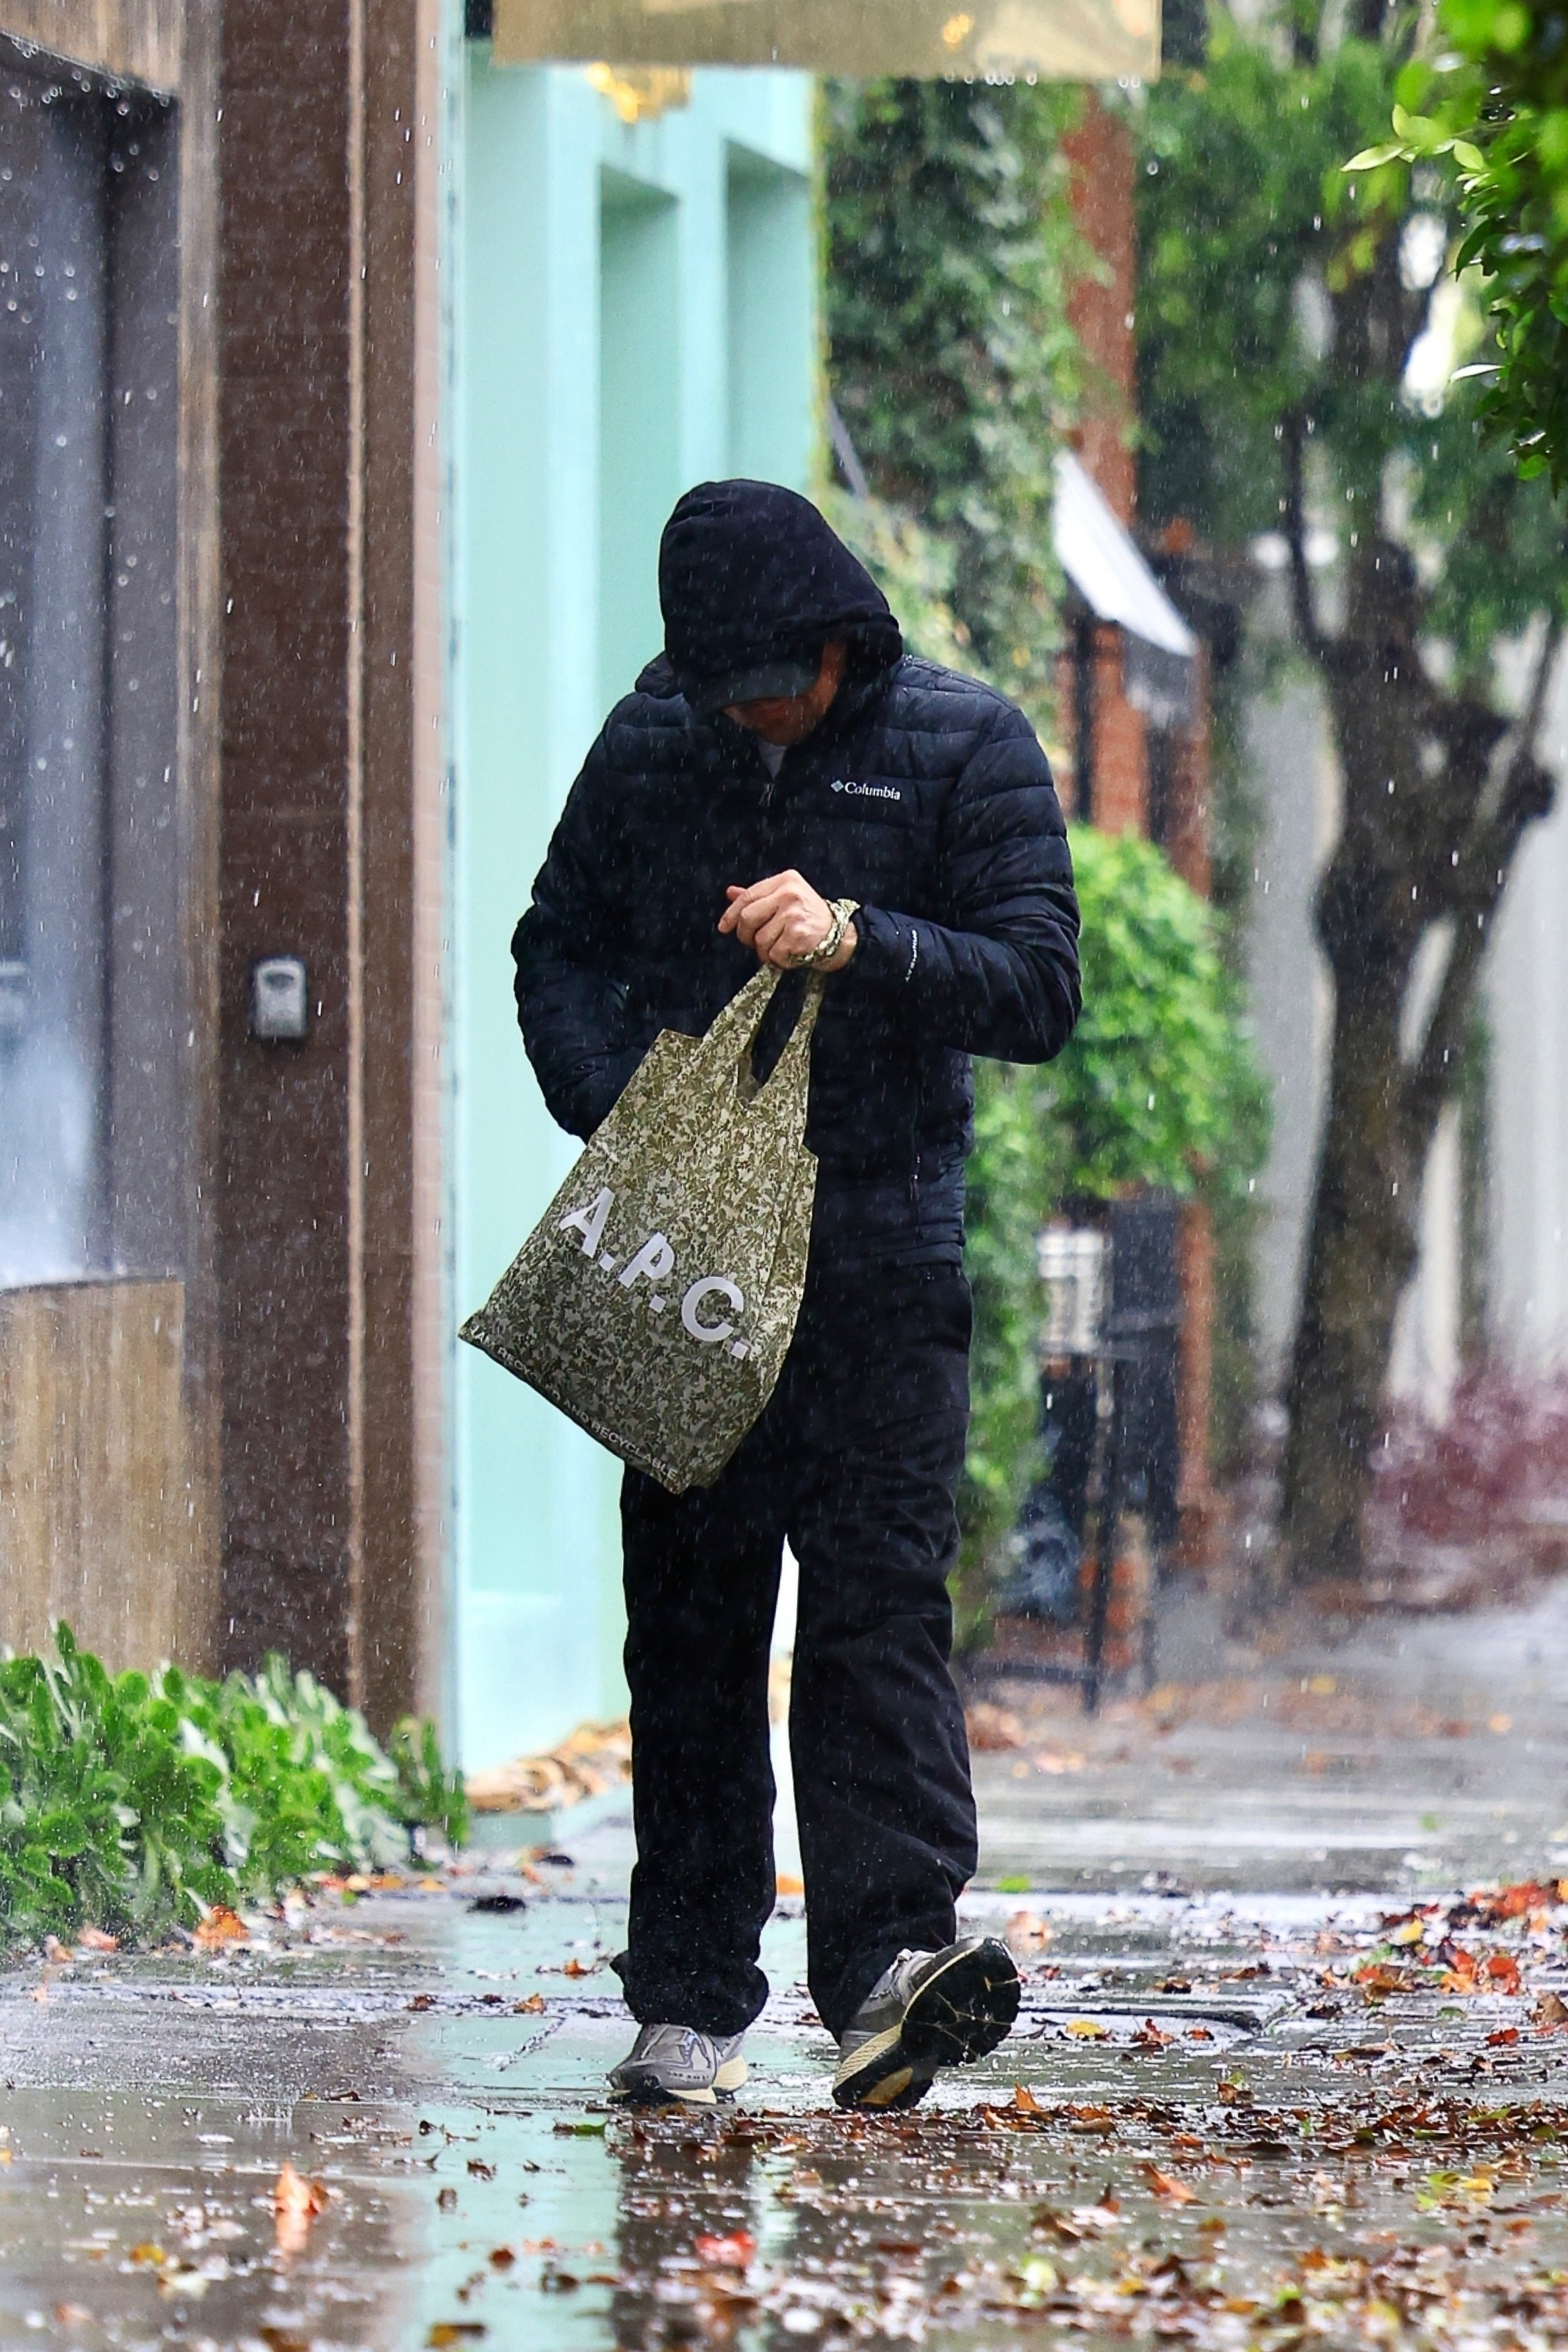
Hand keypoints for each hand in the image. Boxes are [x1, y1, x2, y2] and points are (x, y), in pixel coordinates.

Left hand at [719, 871, 857, 970]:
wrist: (841, 936)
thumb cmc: (810, 918)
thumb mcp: (786, 899)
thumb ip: (759, 896)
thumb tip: (730, 892)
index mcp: (785, 880)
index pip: (747, 897)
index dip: (731, 914)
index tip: (724, 927)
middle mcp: (789, 893)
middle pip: (748, 918)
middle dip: (746, 936)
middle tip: (755, 943)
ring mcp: (794, 913)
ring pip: (760, 940)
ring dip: (766, 951)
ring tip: (781, 947)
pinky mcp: (798, 934)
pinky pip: (774, 954)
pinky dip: (779, 960)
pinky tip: (791, 953)